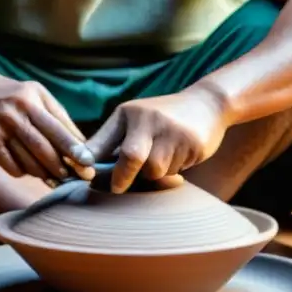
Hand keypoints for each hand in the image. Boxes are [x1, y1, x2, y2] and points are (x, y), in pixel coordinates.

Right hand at [0, 73, 94, 182]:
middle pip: (43, 148)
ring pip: (28, 162)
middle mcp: (14, 113)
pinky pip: (12, 167)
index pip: (57, 128)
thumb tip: (82, 144)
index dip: (74, 148)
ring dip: (45, 173)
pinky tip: (28, 167)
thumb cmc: (15, 96)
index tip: (88, 163)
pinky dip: (24, 171)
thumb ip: (59, 117)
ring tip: (55, 177)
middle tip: (75, 177)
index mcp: (31, 98)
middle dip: (61, 166)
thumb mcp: (38, 95)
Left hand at [85, 87, 230, 192]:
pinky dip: (171, 172)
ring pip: (153, 170)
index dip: (89, 159)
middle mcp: (149, 119)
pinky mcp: (192, 144)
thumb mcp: (135, 120)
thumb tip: (84, 167)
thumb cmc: (162, 119)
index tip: (85, 174)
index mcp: (129, 113)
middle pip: (131, 156)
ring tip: (160, 161)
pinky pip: (174, 172)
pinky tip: (177, 158)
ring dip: (153, 174)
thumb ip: (112, 142)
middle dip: (122, 177)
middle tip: (118, 187)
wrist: (207, 104)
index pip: (104, 140)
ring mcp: (172, 131)